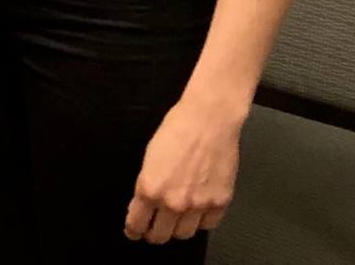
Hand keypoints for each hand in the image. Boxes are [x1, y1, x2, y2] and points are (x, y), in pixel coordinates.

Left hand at [124, 95, 241, 243]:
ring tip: (176, 221)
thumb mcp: (150, 157)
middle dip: (154, 234)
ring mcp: (198, 205)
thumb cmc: (176, 129)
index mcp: (150, 188)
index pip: (137, 223)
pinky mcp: (220, 202)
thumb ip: (148, 185)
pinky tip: (198, 212)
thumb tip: (145, 204)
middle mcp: (173, 202)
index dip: (134, 230)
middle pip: (160, 236)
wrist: (208, 120)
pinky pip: (208, 225)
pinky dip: (202, 221)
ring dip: (178, 229)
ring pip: (184, 234)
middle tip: (154, 229)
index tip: (134, 232)